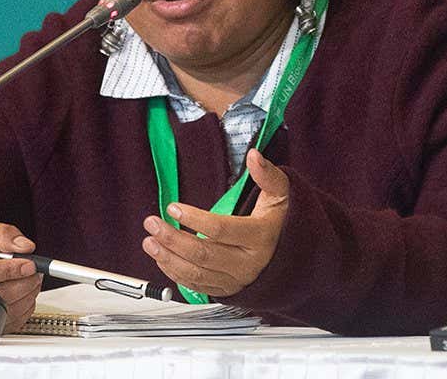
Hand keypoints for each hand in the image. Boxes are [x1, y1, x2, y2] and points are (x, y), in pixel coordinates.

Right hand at [0, 220, 42, 332]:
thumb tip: (26, 246)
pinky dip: (25, 307)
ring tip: (29, 278)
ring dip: (28, 294)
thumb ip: (2, 235)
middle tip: (34, 269)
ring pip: (10, 311)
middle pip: (2, 295)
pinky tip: (23, 292)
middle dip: (26, 281)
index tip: (30, 264)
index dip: (12, 269)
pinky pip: (12, 322)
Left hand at [141, 149, 289, 297]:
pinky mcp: (228, 289)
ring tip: (149, 242)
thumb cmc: (283, 223)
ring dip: (168, 258)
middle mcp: (248, 263)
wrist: (297, 259)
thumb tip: (254, 156)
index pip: (221, 230)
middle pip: (203, 254)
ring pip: (196, 273)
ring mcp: (237, 279)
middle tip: (152, 223)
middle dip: (172, 239)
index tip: (173, 207)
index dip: (194, 219)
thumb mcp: (281, 195)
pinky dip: (175, 274)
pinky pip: (197, 286)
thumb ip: (268, 175)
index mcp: (260, 237)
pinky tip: (162, 258)